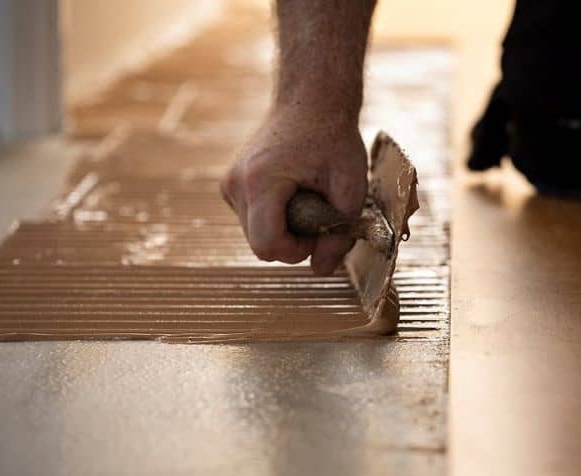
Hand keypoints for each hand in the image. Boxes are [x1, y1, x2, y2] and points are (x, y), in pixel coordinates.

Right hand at [221, 108, 367, 274]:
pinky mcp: (231, 185)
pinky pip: (252, 220)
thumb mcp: (350, 188)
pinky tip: (292, 194)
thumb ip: (339, 234)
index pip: (267, 245)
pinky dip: (274, 218)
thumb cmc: (333, 138)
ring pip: (254, 235)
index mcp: (261, 182)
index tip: (318, 233)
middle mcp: (236, 184)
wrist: (311, 101)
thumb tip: (321, 270)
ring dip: (284, 230)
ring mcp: (229, 184)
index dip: (296, 250)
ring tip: (307, 200)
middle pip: (259, 244)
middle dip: (292, 242)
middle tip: (319, 217)